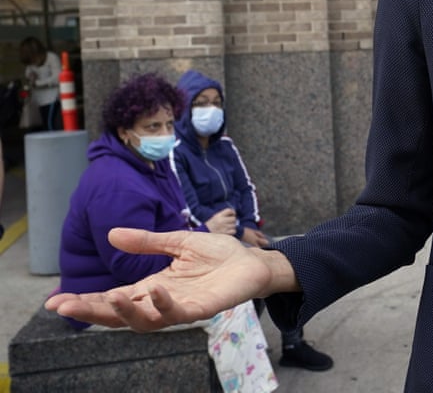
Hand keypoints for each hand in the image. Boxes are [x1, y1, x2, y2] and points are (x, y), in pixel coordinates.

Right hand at [44, 228, 289, 330]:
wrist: (252, 261)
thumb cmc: (217, 255)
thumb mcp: (177, 242)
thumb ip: (147, 242)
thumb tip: (112, 234)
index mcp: (152, 287)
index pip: (113, 298)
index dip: (86, 300)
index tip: (56, 301)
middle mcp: (161, 301)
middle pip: (120, 314)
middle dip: (92, 311)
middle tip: (64, 307)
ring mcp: (181, 307)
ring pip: (145, 321)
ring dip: (125, 312)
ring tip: (106, 298)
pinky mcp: (202, 309)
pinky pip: (178, 313)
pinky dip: (164, 304)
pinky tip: (153, 291)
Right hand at [205, 208, 236, 235]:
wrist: (205, 233)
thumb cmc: (212, 225)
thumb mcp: (216, 217)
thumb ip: (224, 214)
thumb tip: (234, 213)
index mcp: (218, 216)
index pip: (229, 210)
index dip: (232, 212)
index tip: (232, 214)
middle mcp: (221, 221)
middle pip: (233, 218)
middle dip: (232, 220)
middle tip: (229, 222)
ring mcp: (224, 227)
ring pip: (234, 225)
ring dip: (232, 226)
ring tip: (227, 227)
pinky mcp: (225, 233)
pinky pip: (234, 231)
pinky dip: (232, 231)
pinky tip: (228, 231)